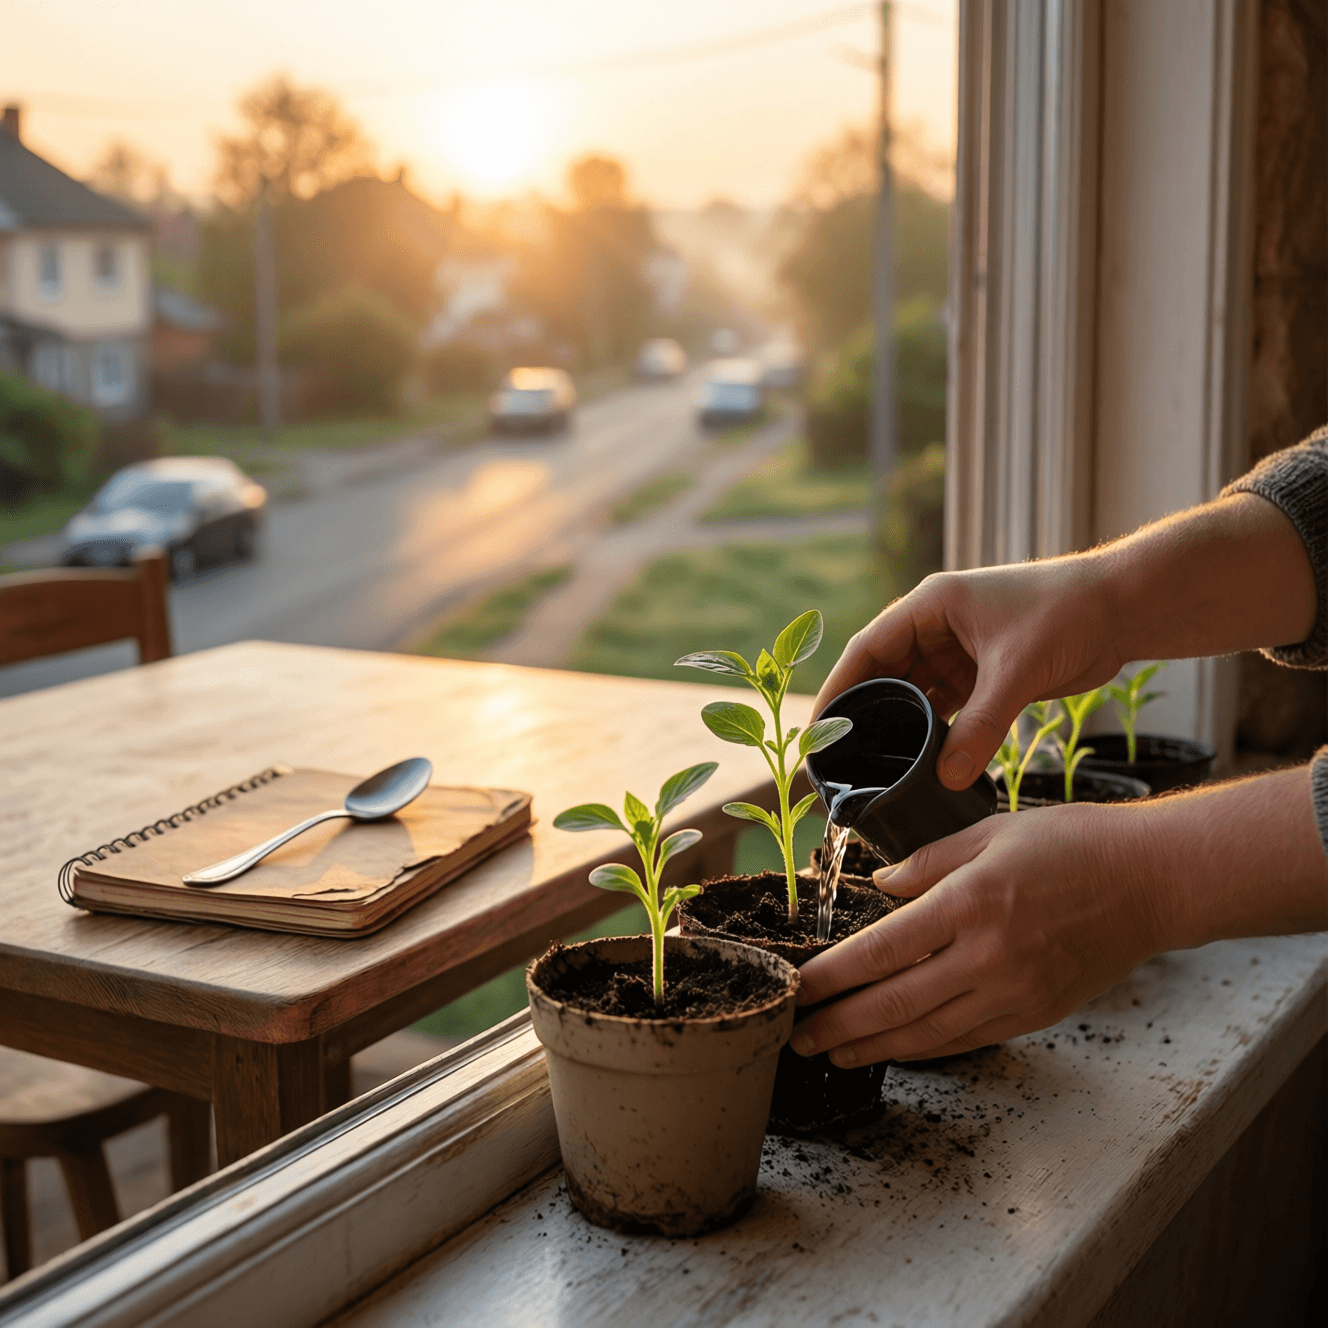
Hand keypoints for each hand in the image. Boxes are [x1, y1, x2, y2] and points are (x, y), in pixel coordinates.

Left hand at [790, 766, 1326, 1065]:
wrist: (1153, 882)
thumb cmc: (1072, 844)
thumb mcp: (990, 831)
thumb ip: (927, 862)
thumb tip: (880, 886)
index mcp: (970, 903)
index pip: (881, 951)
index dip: (831, 976)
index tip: (796, 990)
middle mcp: (988, 955)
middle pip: (894, 1003)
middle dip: (838, 1026)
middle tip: (795, 1038)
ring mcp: (1014, 991)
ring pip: (928, 1032)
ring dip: (873, 1046)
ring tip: (832, 1053)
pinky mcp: (1037, 1013)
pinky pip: (967, 1038)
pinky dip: (924, 1047)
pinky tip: (895, 1048)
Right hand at [813, 557, 1125, 788]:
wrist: (1125, 608)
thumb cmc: (1069, 613)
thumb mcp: (1017, 670)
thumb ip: (982, 726)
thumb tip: (946, 778)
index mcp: (931, 606)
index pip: (867, 649)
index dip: (839, 690)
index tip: (818, 731)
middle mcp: (936, 626)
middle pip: (883, 676)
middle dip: (862, 718)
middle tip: (839, 763)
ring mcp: (958, 651)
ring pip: (912, 695)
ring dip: (897, 729)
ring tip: (872, 771)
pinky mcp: (981, 674)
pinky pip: (943, 707)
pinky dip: (931, 734)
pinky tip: (918, 764)